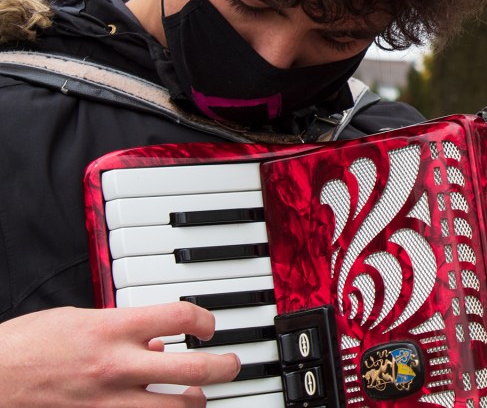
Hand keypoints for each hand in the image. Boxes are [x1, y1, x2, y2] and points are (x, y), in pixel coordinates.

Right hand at [0, 302, 240, 406]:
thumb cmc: (26, 346)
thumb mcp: (77, 320)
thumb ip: (121, 328)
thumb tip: (154, 340)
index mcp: (112, 329)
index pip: (180, 317)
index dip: (206, 319)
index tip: (209, 326)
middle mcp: (117, 365)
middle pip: (194, 368)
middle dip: (224, 366)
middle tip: (231, 364)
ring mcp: (109, 400)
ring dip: (195, 402)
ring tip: (198, 395)